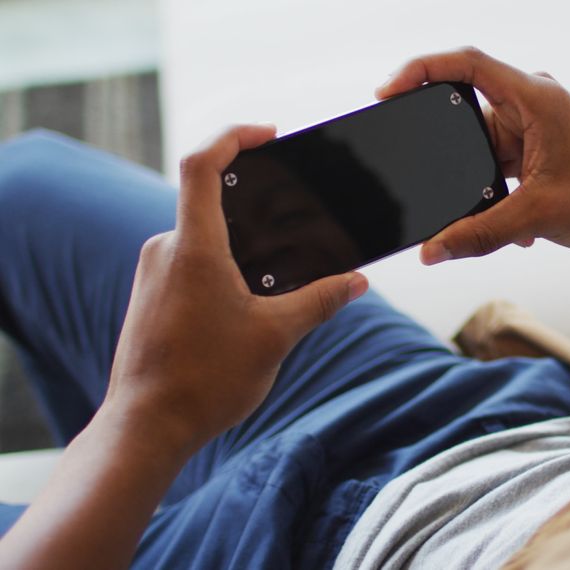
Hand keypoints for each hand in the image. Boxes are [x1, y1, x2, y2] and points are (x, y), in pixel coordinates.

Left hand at [105, 124, 368, 448]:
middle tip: (297, 217)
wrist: (146, 427)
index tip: (269, 134)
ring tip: (279, 272)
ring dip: (242, 243)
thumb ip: (320, 301)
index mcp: (192, 248)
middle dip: (256, 206)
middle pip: (210, 201)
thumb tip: (357, 282)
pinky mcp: (151, 296)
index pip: (201, 164)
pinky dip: (224, 266)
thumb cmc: (205, 381)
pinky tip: (250, 300)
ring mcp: (153, 273)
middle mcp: (164, 250)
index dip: (234, 136)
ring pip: (203, 237)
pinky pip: (191, 262)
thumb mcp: (276, 337)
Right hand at [377, 47, 569, 263]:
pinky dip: (498, 191)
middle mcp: (532, 102)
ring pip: (482, 146)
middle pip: (467, 113)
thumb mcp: (537, 217)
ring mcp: (534, 124)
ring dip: (482, 182)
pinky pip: (498, 161)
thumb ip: (479, 234)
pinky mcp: (536, 145)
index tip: (388, 92)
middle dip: (453, 152)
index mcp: (535, 97)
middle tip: (438, 179)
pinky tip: (515, 221)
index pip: (467, 63)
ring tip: (503, 210)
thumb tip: (432, 251)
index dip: (420, 70)